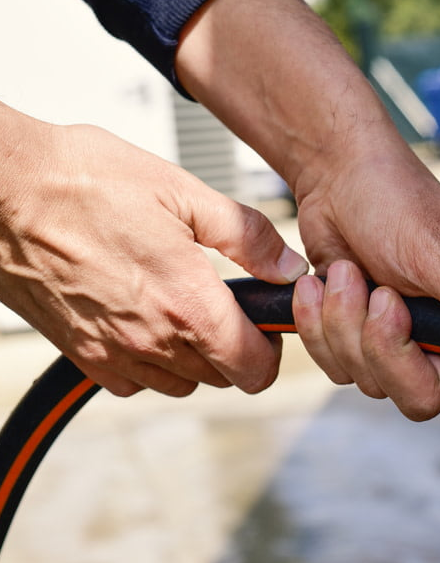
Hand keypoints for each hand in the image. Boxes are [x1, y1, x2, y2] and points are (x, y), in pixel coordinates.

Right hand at [0, 109, 308, 396]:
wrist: (2, 188)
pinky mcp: (78, 353)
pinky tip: (145, 317)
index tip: (266, 322)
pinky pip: (132, 382)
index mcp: (188, 304)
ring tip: (184, 305)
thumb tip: (288, 266)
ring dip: (194, 357)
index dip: (271, 350)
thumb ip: (247, 235)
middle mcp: (151, 340)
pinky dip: (148, 362)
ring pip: (179, 383)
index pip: (254, 369)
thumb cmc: (87, 179)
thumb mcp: (184, 192)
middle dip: (236, 348)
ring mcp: (111, 352)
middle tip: (227, 303)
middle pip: (221, 377)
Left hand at [289, 140, 439, 429]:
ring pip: (378, 386)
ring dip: (349, 327)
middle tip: (381, 294)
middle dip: (390, 351)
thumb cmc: (399, 202)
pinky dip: (322, 328)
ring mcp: (412, 346)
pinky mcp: (367, 345)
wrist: (338, 180)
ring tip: (347, 273)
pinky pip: (341, 370)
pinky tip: (324, 283)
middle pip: (432, 398)